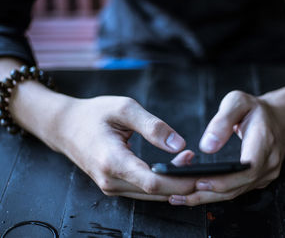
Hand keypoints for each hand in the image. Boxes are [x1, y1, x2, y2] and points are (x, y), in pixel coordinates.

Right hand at [48, 96, 196, 200]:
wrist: (65, 126)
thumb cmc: (93, 114)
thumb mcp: (124, 109)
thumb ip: (153, 126)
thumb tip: (179, 144)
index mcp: (112, 160)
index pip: (152, 182)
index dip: (180, 181)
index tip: (200, 174)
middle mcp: (111, 180)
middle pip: (155, 192)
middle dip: (182, 182)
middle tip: (201, 164)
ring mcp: (111, 186)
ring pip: (151, 194)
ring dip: (173, 182)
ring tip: (188, 160)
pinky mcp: (114, 185)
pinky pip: (143, 190)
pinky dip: (162, 183)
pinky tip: (174, 167)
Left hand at [169, 90, 284, 205]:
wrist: (281, 119)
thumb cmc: (257, 110)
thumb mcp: (238, 102)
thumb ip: (222, 121)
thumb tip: (207, 146)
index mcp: (265, 142)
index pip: (247, 169)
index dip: (224, 179)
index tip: (200, 181)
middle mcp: (268, 163)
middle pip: (238, 186)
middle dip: (207, 192)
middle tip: (179, 193)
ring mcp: (265, 174)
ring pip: (235, 192)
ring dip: (207, 197)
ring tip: (179, 197)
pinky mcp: (258, 180)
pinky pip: (236, 190)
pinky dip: (215, 194)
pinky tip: (195, 194)